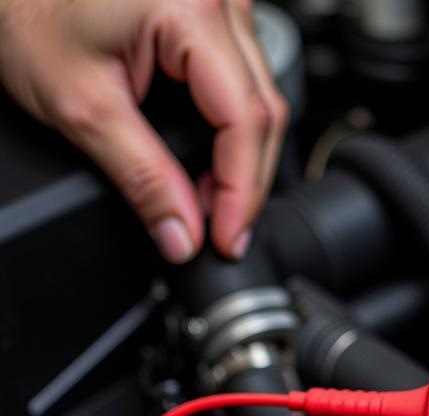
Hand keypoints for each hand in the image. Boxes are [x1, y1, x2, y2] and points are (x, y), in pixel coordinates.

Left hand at [0, 0, 287, 261]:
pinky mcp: (210, 14)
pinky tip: (211, 161)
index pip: (246, 120)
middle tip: (221, 231)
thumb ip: (141, 178)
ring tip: (210, 201)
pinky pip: (244, 81)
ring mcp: (218, 2)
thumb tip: (183, 234)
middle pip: (263, 112)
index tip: (228, 237)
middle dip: (246, 183)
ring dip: (243, 160)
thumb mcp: (81, 105)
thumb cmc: (25, 9)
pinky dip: (233, 130)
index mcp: (191, 11)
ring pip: (260, 99)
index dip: (242, 192)